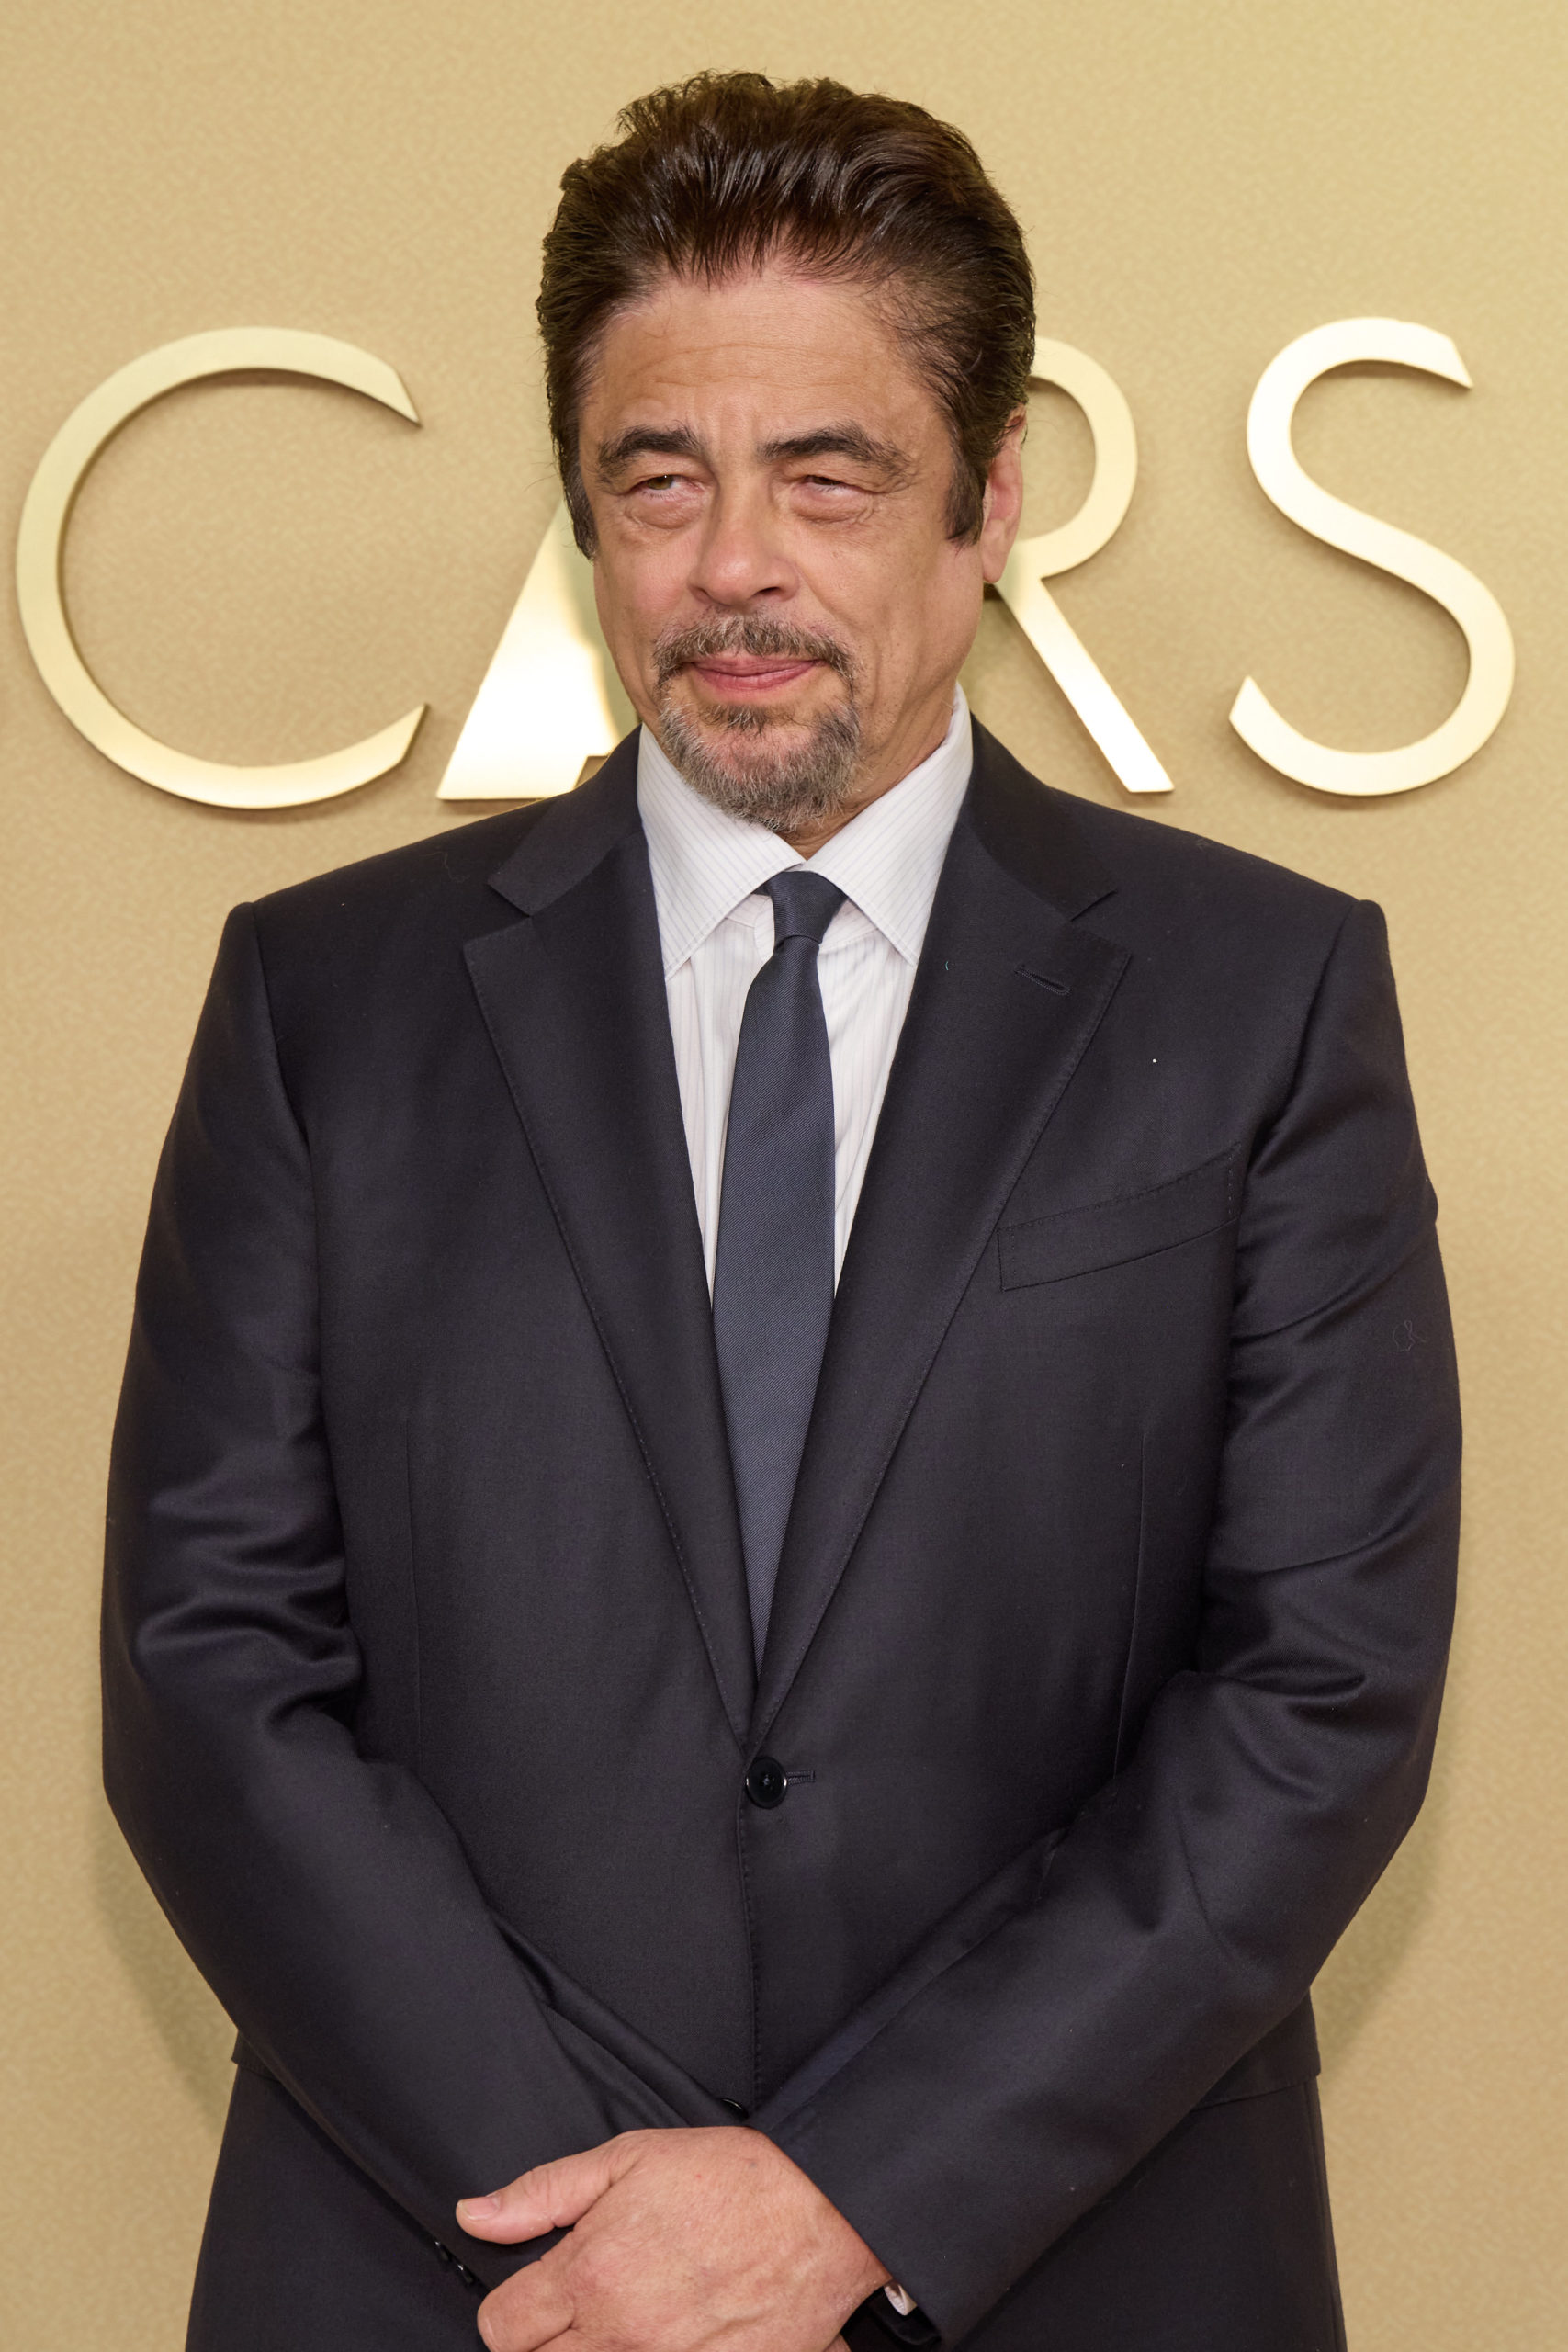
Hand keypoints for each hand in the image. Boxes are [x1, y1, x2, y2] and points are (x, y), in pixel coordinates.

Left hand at [457, 2125, 890, 2351]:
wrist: (824, 2211)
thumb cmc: (732, 2177)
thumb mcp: (629, 2157)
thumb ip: (543, 2192)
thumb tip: (475, 2214)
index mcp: (592, 2273)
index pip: (501, 2328)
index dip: (512, 2307)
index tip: (537, 2292)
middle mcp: (620, 2334)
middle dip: (550, 2336)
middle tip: (587, 2302)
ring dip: (598, 2351)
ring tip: (632, 2316)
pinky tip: (670, 2334)